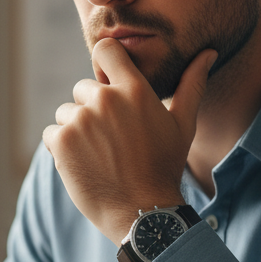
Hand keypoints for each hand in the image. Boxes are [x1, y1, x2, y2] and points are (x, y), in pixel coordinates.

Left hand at [42, 40, 215, 243]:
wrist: (141, 211)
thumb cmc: (164, 167)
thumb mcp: (183, 125)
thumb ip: (191, 84)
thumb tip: (209, 53)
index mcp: (135, 90)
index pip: (106, 50)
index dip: (103, 64)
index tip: (108, 84)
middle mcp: (105, 99)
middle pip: (83, 88)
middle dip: (92, 110)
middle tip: (112, 140)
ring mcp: (81, 120)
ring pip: (66, 113)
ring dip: (76, 131)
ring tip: (99, 155)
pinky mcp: (61, 140)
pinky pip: (51, 134)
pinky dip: (61, 149)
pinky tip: (84, 164)